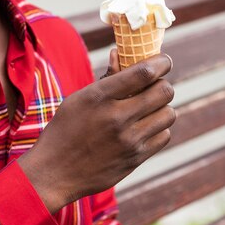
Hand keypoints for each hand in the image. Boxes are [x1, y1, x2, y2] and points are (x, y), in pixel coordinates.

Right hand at [18, 53, 174, 213]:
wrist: (55, 171)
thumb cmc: (65, 128)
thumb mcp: (79, 98)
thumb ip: (105, 79)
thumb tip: (119, 53)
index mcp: (100, 96)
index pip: (143, 72)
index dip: (161, 62)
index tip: (165, 60)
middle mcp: (117, 117)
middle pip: (163, 92)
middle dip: (164, 83)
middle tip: (156, 84)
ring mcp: (129, 140)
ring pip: (169, 114)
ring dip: (163, 107)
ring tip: (150, 107)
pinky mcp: (136, 159)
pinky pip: (164, 136)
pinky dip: (159, 128)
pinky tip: (145, 127)